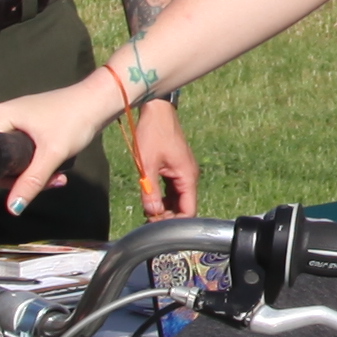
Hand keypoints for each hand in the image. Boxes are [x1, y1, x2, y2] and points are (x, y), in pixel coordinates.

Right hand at [0, 71, 131, 205]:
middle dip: (25, 177)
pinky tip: (57, 170)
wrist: (96, 102)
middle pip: (2, 160)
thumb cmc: (73, 120)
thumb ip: (31, 181)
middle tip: (51, 181)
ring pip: (14, 159)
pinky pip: (23, 152)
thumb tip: (12, 208)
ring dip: (36, 173)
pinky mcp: (25, 125)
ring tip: (58, 178)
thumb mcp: (51, 154)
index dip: (6, 177)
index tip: (30, 184)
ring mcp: (12, 120)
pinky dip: (39, 163)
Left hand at [127, 98, 201, 223]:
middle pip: (184, 206)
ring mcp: (183, 171)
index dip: (174, 223)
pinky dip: (164, 196)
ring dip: (165, 207)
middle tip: (148, 220)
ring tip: (148, 211)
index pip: (189, 211)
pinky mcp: (176, 167)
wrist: (156, 110)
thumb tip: (152, 213)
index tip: (156, 225)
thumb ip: (150, 190)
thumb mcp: (147, 164)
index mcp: (187, 177)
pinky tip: (151, 198)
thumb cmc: (153, 133)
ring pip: (178, 198)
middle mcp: (189, 176)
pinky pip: (173, 188)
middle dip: (168, 216)